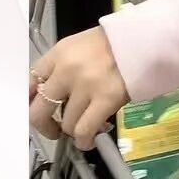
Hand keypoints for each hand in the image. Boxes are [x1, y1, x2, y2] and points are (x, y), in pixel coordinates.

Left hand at [30, 27, 128, 149]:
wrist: (148, 38)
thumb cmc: (118, 40)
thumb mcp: (82, 45)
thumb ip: (63, 65)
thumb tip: (49, 93)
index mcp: (61, 52)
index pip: (30, 83)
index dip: (31, 101)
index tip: (36, 109)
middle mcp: (68, 69)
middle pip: (39, 110)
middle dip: (45, 125)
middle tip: (54, 128)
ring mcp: (86, 85)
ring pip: (66, 123)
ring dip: (74, 129)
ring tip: (84, 125)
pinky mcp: (105, 99)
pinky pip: (84, 131)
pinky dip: (84, 140)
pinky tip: (88, 139)